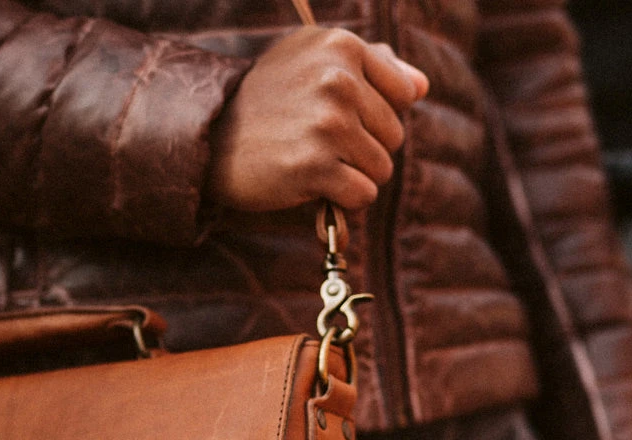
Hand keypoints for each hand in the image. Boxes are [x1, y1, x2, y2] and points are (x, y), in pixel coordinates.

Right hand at [206, 27, 428, 212]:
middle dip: (364, 151)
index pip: (402, 94)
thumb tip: (421, 87)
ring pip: (381, 169)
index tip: (340, 119)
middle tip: (320, 147)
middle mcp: (337, 80)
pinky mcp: (315, 167)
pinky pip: (362, 195)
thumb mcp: (310, 61)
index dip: (376, 117)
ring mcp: (327, 124)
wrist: (210, 138)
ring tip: (316, 165)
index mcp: (341, 47)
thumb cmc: (266, 102)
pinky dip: (344, 202)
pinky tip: (315, 188)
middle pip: (393, 136)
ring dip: (354, 178)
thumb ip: (371, 66)